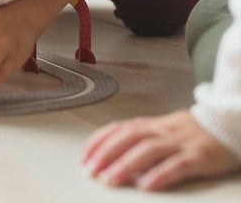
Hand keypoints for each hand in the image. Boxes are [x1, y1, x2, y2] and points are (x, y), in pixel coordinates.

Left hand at [82, 109, 240, 190]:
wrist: (227, 126)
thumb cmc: (190, 132)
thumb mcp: (162, 131)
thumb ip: (140, 140)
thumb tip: (114, 156)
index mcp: (151, 125)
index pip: (119, 129)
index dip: (99, 142)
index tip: (84, 157)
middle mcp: (162, 130)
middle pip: (129, 137)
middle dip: (106, 153)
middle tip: (91, 171)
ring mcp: (180, 142)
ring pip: (148, 149)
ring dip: (126, 164)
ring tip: (110, 179)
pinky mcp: (199, 156)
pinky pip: (178, 165)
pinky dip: (161, 174)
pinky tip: (147, 186)